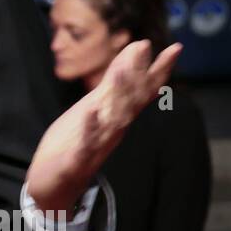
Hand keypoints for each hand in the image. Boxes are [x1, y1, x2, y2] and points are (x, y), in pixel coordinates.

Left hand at [26, 39, 180, 210]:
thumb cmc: (76, 142)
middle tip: (146, 47)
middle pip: (132, 103)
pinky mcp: (77, 160)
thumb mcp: (95, 108)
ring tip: (122, 71)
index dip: (159, 70)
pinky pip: (86, 144)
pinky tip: (91, 112)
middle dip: (139, 76)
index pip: (143, 92)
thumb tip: (134, 58)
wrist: (55, 184)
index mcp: (117, 117)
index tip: (175, 48)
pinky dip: (90, 129)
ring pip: (113, 120)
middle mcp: (113, 130)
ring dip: (119, 97)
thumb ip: (114, 85)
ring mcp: (97, 145)